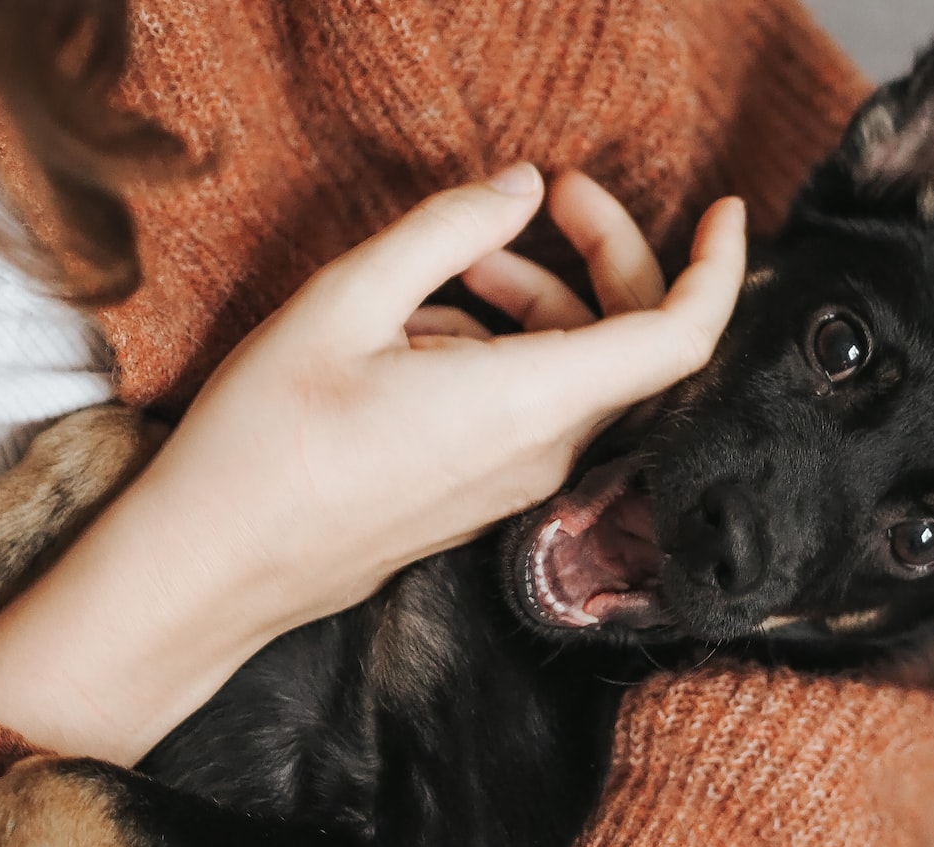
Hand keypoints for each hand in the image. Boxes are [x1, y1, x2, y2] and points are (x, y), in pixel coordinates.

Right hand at [0, 164, 746, 762]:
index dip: (717, 269)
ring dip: (535, 299)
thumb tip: (520, 188)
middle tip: (546, 195)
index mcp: (528, 403)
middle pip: (628, 344)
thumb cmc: (264, 443)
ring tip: (451, 264)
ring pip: (574, 372)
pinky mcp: (483, 496)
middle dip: (602, 255)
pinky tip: (420, 326)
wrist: (211, 571)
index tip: (722, 210)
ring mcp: (515, 483)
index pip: (678, 339)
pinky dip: (503, 347)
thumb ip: (445, 232)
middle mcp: (542, 453)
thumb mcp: (343, 304)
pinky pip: (531, 408)